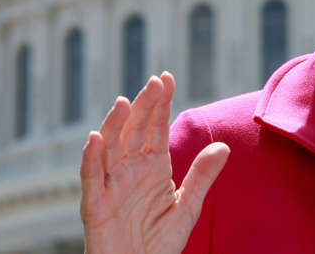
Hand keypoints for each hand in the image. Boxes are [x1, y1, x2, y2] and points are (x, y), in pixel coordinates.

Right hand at [79, 72, 229, 253]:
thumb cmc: (159, 243)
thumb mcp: (186, 207)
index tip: (167, 77)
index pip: (156, 127)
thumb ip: (201, 176)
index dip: (160, 103)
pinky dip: (91, 158)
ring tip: (124, 102)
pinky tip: (96, 139)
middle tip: (155, 82)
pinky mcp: (95, 204)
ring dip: (115, 125)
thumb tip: (224, 146)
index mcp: (153, 166)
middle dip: (144, 106)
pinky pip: (91, 178)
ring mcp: (111, 184)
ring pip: (110, 148)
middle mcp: (130, 169)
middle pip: (134, 130)